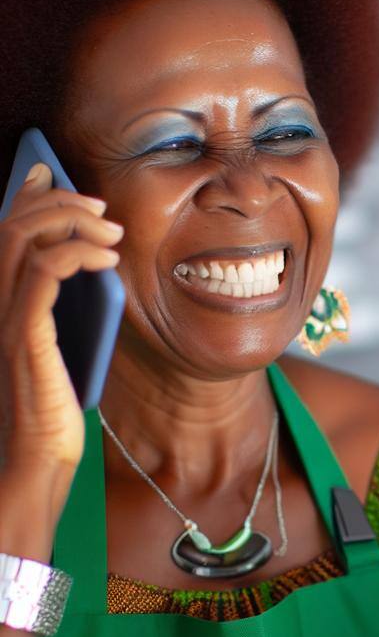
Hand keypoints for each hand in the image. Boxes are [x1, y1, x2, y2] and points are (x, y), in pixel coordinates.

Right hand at [0, 162, 122, 485]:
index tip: (53, 176)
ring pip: (22, 240)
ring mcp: (2, 317)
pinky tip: (107, 259)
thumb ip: (62, 310)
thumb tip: (94, 272)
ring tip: (110, 231)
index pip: (2, 232)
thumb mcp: (59, 351)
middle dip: (56, 202)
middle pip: (11, 225)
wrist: (35, 460)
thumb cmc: (50, 413)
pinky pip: (44, 274)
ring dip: (70, 222)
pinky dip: (76, 254)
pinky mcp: (23, 335)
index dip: (24, 196)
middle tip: (99, 207)